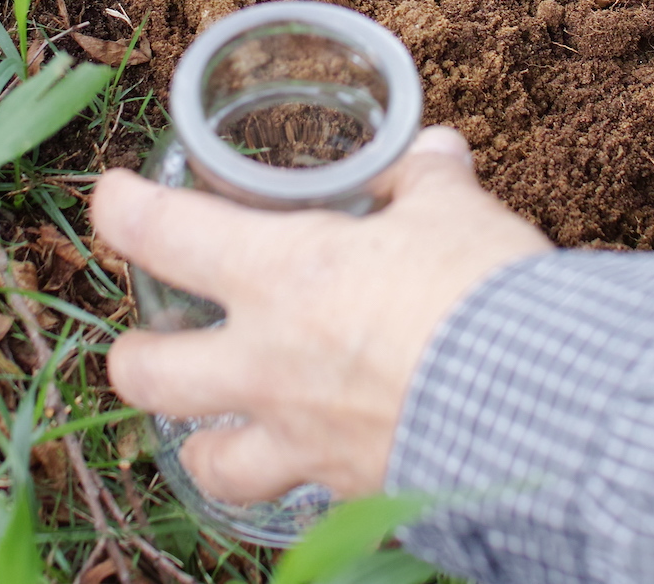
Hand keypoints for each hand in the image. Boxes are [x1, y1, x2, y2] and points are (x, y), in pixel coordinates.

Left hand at [93, 127, 550, 502]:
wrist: (539, 408)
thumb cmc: (480, 295)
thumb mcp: (454, 212)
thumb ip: (428, 181)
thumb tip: (435, 154)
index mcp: (281, 275)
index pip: (162, 234)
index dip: (123, 212)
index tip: (114, 201)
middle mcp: (268, 363)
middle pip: (148, 371)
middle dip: (134, 355)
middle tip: (146, 341)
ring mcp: (301, 438)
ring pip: (207, 459)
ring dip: (202, 442)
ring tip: (212, 429)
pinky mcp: (349, 490)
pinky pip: (301, 499)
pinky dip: (300, 483)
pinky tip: (317, 465)